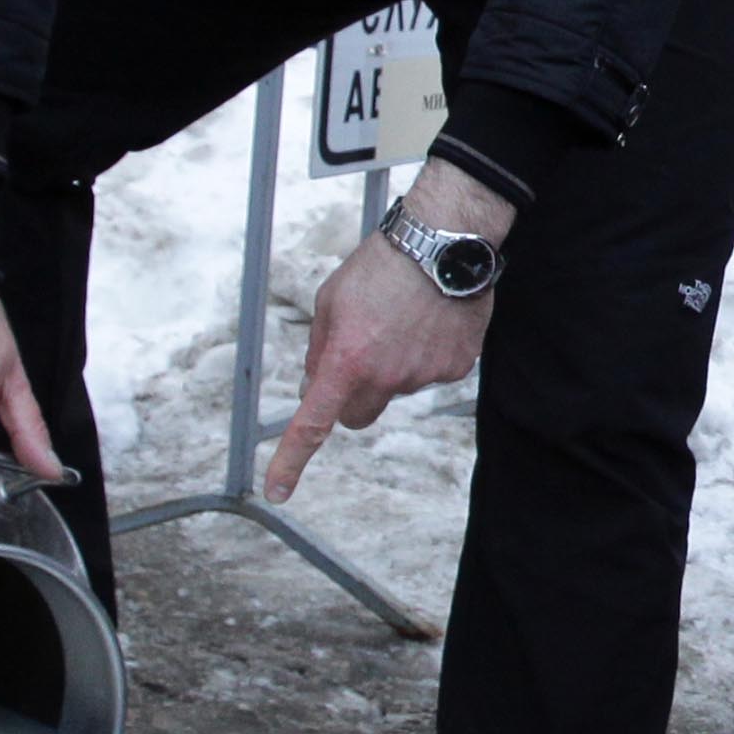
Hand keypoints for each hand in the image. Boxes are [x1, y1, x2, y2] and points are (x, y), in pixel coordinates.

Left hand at [265, 161, 516, 499]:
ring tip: (402, 319)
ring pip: (396, 390)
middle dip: (350, 399)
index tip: (278, 491)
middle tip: (356, 360)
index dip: (291, 461)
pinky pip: (430, 374)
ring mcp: (424, 376)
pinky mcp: (455, 368)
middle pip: (358, 417)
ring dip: (393, 366)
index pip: (313, 423)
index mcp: (347, 361)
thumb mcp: (331, 301)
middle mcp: (386, 378)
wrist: (443, 243)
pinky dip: (426, 354)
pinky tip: (429, 320)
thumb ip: (320, 347)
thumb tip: (318, 381)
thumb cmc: (381, 265)